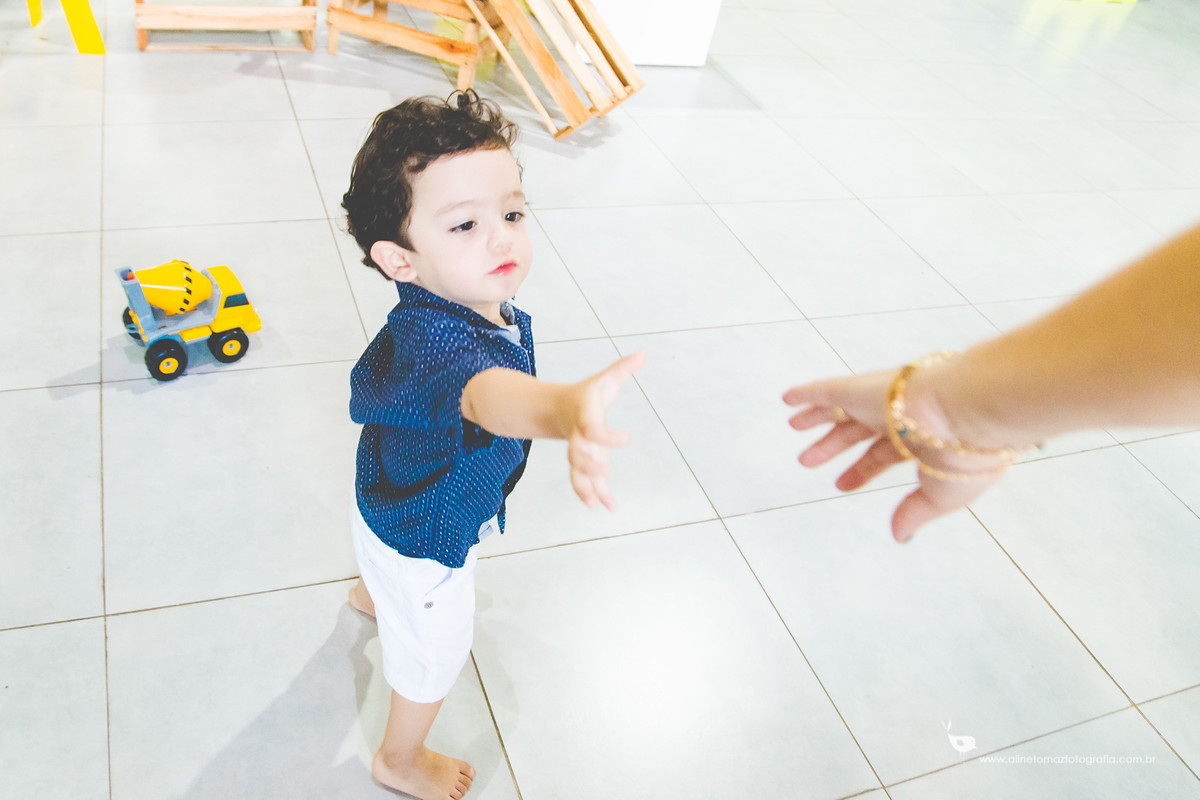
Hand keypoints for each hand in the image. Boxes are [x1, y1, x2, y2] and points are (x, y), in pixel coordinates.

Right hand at [566, 350, 646, 509]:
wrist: (559, 408)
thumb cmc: (587, 393)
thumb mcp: (604, 380)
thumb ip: (622, 368)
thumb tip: (643, 353)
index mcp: (584, 416)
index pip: (593, 427)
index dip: (608, 435)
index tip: (628, 439)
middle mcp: (578, 437)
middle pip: (577, 453)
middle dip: (588, 464)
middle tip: (605, 472)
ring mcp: (579, 452)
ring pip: (577, 473)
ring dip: (586, 488)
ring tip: (599, 505)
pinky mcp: (584, 463)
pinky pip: (585, 482)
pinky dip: (594, 494)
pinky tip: (606, 506)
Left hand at [783, 371, 1004, 542]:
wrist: (967, 413)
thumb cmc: (965, 455)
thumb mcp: (940, 495)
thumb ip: (915, 512)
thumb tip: (900, 535)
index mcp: (923, 441)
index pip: (883, 456)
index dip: (860, 471)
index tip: (841, 484)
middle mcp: (901, 418)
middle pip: (857, 433)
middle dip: (833, 446)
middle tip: (808, 460)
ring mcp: (880, 402)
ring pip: (840, 410)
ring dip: (816, 419)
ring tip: (793, 425)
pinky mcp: (861, 389)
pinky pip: (827, 389)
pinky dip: (807, 393)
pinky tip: (788, 399)